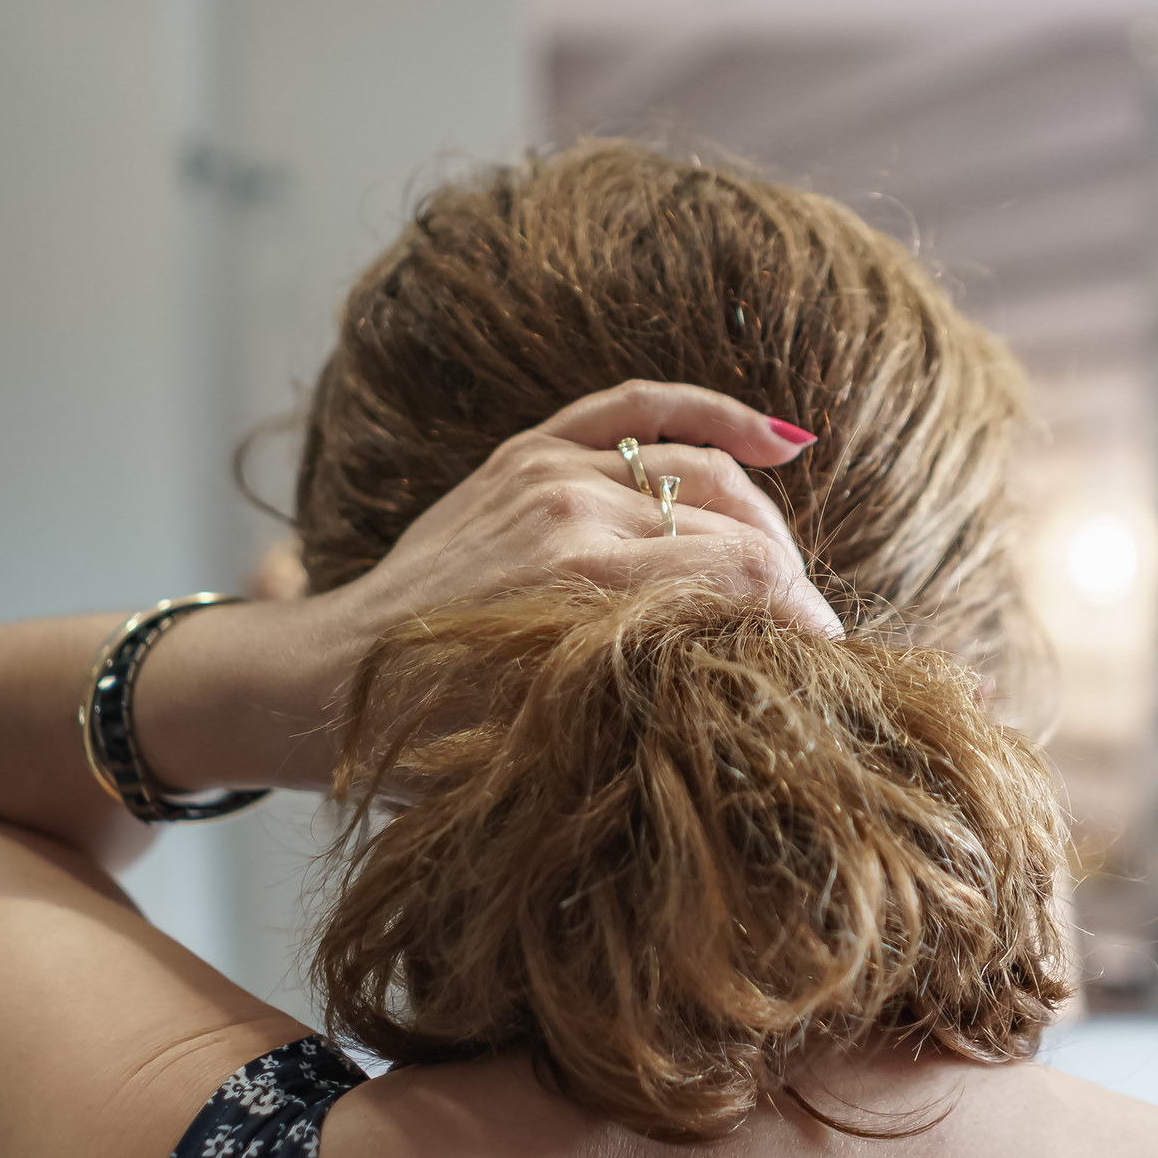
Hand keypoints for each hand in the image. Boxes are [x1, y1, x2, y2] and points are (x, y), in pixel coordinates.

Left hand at [135, 383, 829, 794]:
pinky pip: (638, 409)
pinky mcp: (526, 452)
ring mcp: (549, 472)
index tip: (836, 666)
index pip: (748, 580)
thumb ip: (655, 707)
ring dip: (762, 525)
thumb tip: (763, 699)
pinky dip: (713, 412)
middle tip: (811, 640)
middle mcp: (573, 514)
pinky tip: (782, 439)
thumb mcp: (550, 748)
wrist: (322, 684)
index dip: (808, 622)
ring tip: (785, 581)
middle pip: (738, 527)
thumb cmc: (432, 743)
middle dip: (790, 585)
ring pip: (702, 474)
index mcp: (584, 590)